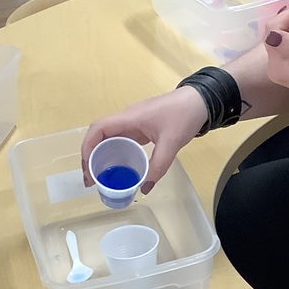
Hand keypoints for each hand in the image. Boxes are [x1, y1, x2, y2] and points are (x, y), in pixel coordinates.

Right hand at [81, 87, 207, 192]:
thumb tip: (143, 188)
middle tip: (90, 179)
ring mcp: (133, 123)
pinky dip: (115, 153)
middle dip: (91, 156)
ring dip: (101, 155)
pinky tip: (118, 168)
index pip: (98, 129)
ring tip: (99, 177)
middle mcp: (127, 119)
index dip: (88, 147)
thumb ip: (158, 166)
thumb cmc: (184, 115)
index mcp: (129, 118)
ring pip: (109, 138)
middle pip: (99, 135)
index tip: (88, 168)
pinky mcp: (141, 127)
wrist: (200, 101)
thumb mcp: (171, 143)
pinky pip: (121, 140)